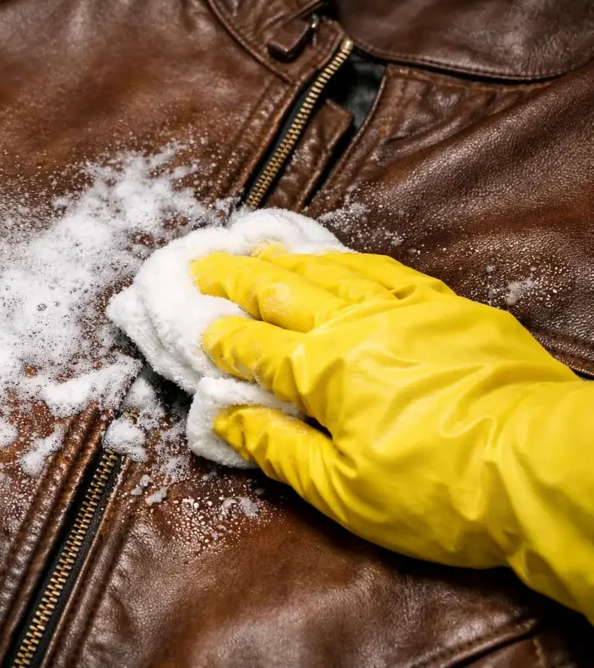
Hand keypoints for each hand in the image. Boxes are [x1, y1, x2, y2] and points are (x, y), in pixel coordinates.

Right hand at [192, 245, 593, 618]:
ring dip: (285, 258)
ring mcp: (402, 309)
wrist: (541, 464)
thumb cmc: (439, 489)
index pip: (252, 345)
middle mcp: (354, 325)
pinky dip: (347, 260)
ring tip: (255, 246)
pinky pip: (384, 270)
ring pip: (328, 270)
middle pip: (280, 291)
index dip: (217, 337)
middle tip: (202, 264)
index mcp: (322, 370)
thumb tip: (225, 418)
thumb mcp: (342, 490)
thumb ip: (277, 448)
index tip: (194, 327)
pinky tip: (334, 257)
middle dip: (235, 277)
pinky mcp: (446, 307)